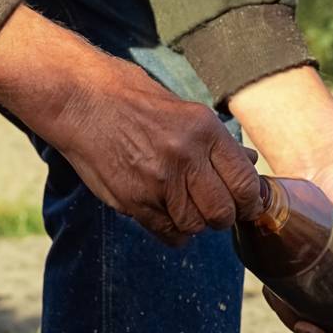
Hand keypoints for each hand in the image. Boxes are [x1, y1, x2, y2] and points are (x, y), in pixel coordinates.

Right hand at [0, 6, 262, 245]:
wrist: (81, 99)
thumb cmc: (134, 102)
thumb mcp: (184, 111)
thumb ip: (218, 143)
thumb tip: (251, 162)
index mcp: (205, 130)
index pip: (245, 183)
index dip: (249, 202)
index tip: (245, 205)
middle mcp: (185, 156)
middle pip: (223, 212)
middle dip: (223, 217)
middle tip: (214, 210)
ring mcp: (158, 180)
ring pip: (195, 226)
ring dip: (194, 223)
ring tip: (183, 205)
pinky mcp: (134, 200)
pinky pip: (168, 233)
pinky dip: (173, 231)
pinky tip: (166, 214)